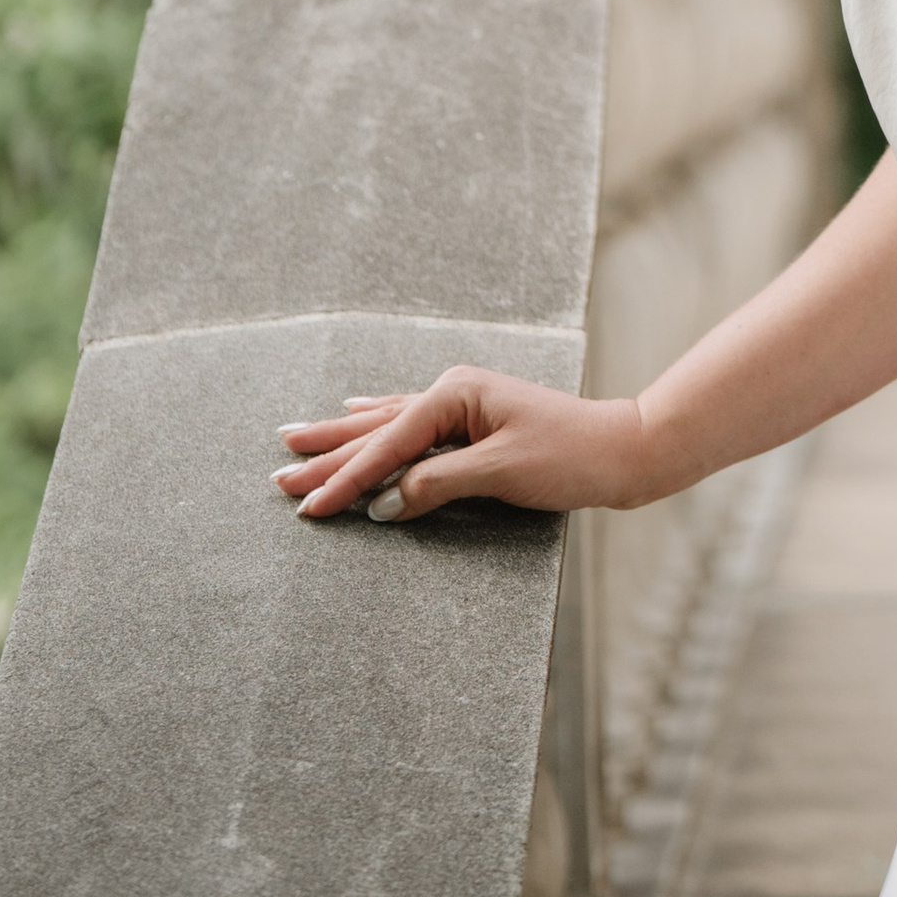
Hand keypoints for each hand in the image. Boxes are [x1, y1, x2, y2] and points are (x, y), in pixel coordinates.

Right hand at [274, 371, 647, 523]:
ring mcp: (462, 402)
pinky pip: (408, 422)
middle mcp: (454, 390)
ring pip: (387, 424)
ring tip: (297, 437)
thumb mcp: (500, 473)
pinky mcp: (471, 419)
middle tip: (276, 472)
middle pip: (377, 428)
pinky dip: (377, 422)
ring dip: (342, 438)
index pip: (387, 443)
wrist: (619, 449)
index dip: (344, 478)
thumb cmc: (568, 457)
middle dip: (327, 453)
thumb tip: (383, 504)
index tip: (306, 506)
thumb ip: (437, 485)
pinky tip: (356, 409)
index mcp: (456, 395)